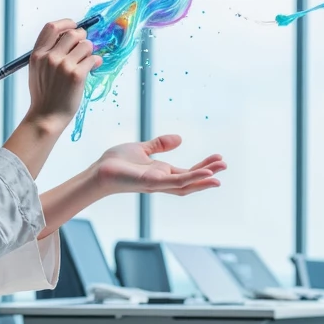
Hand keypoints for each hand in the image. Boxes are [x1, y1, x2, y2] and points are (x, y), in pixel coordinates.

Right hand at [26, 18, 101, 132]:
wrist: (46, 117)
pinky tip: (94, 66)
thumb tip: (67, 38)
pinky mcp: (77, 75)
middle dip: (82, 38)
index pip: (52, 27)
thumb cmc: (44, 95)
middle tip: (84, 47)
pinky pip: (93, 58)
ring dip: (90, 51)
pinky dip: (96, 61)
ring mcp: (63, 66)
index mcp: (38, 54)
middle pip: (72, 33)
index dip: (66, 23)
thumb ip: (47, 53)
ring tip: (87, 61)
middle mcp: (50, 57)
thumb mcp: (36, 70)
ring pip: (86, 45)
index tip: (74, 26)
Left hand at [93, 134, 225, 196]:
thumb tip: (179, 138)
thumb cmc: (116, 163)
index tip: (218, 158)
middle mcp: (162, 181)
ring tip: (219, 175)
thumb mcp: (142, 148)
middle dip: (208, 174)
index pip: (187, 172)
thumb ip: (160, 145)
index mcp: (162, 173)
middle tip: (224, 165)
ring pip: (186, 184)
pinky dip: (191, 179)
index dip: (203, 166)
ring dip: (203, 179)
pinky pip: (175, 182)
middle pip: (191, 180)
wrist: (99, 171)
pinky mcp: (151, 183)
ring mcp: (158, 183)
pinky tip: (204, 174)